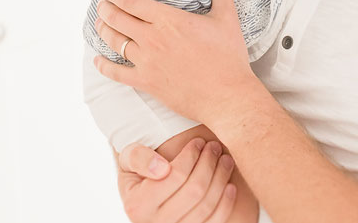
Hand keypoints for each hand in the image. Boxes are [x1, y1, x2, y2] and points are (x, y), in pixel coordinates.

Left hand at [92, 0, 256, 124]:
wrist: (228, 97)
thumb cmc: (228, 56)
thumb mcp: (227, 16)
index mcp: (168, 20)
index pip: (130, 0)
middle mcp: (153, 39)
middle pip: (116, 19)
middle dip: (104, 8)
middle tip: (101, 3)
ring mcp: (147, 62)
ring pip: (114, 42)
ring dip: (103, 30)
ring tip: (100, 23)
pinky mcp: (147, 83)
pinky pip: (117, 74)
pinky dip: (104, 66)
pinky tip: (98, 60)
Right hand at [117, 138, 237, 222]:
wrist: (138, 195)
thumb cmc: (136, 171)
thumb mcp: (127, 158)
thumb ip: (139, 158)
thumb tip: (162, 168)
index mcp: (138, 205)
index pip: (174, 176)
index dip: (191, 156)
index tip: (198, 141)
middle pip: (194, 191)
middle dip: (209, 164)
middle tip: (214, 147)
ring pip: (206, 207)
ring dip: (220, 180)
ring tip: (225, 160)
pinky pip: (213, 222)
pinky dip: (225, 204)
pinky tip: (230, 186)